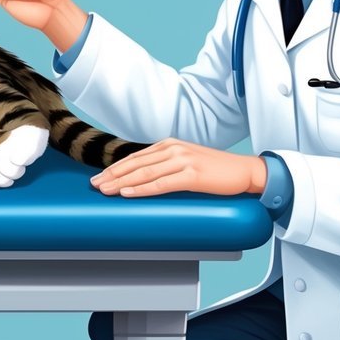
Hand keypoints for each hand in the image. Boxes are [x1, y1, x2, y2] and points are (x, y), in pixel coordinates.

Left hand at [89, 139, 267, 197]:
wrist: (245, 171)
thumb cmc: (215, 170)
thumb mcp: (186, 161)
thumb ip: (166, 165)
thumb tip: (142, 178)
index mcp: (169, 145)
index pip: (135, 157)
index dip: (115, 168)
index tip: (99, 177)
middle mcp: (173, 149)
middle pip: (135, 164)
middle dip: (112, 175)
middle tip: (94, 185)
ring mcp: (182, 160)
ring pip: (144, 173)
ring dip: (121, 182)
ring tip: (105, 190)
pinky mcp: (192, 174)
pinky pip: (161, 183)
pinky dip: (142, 189)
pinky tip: (128, 194)